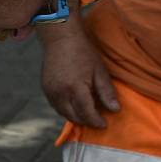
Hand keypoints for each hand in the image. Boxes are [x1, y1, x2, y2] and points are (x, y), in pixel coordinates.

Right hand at [39, 10, 118, 126]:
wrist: (61, 38)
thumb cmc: (83, 52)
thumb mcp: (99, 71)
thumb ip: (106, 92)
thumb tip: (115, 110)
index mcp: (75, 88)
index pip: (86, 113)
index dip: (96, 121)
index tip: (104, 124)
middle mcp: (60, 93)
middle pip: (74, 116)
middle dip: (86, 121)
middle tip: (97, 120)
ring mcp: (50, 92)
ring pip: (63, 113)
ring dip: (76, 117)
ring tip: (87, 115)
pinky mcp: (45, 89)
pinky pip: (56, 106)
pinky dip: (66, 110)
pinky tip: (75, 106)